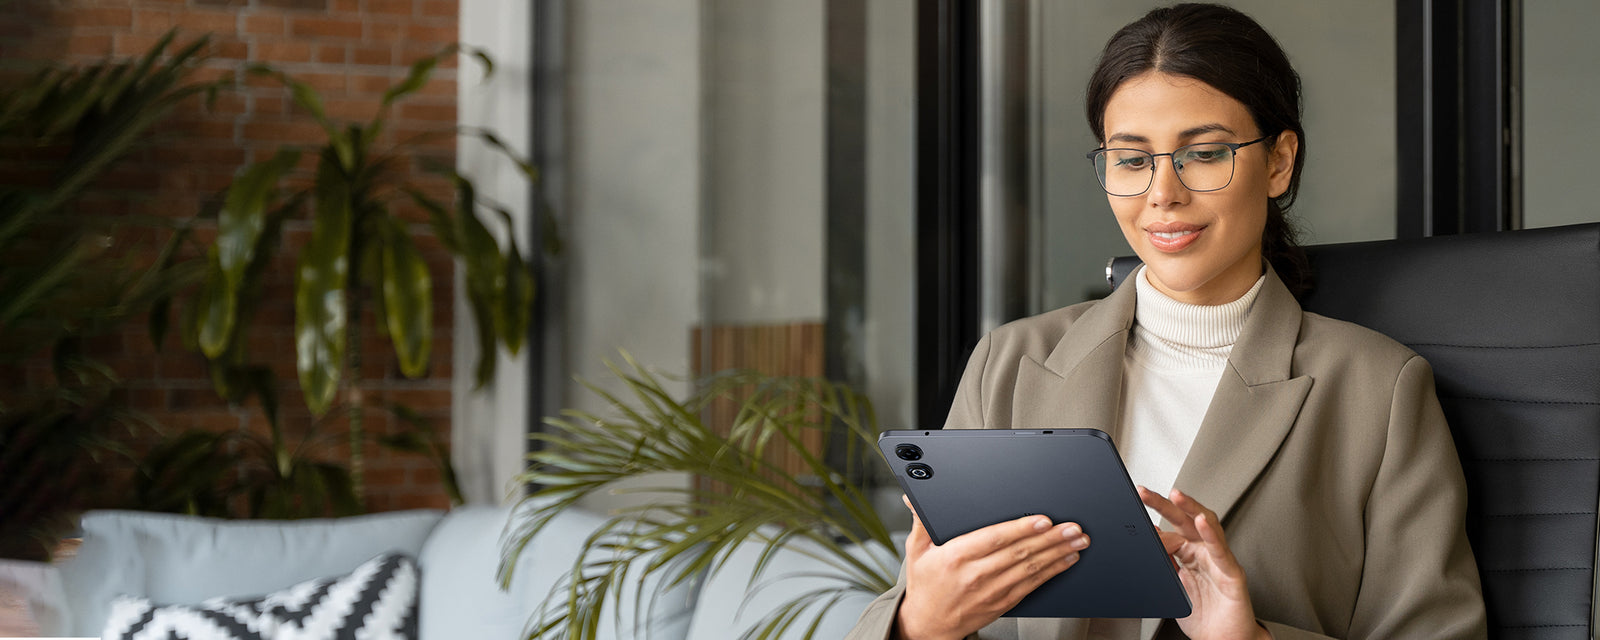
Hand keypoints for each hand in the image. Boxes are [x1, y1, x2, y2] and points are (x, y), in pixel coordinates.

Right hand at [895, 495, 1089, 639]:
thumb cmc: (925, 586)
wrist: (929, 625)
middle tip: (1072, 528)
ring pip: (1030, 569)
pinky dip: (1052, 572)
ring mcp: (992, 590)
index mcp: (956, 557)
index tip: (1042, 520)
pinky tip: (1066, 561)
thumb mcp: (917, 550)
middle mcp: (976, 574)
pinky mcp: (1003, 602)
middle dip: (1050, 539)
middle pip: (1019, 553)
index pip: (995, 539)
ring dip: (1057, 554)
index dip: (1021, 529)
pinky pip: (1032, 585)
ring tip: (1077, 541)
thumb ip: (920, 521)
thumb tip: (912, 498)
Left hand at [1139, 487, 1271, 639]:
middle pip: (1186, 521)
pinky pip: (1221, 550)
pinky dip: (1211, 534)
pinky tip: (1201, 522)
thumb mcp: (1173, 585)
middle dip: (1166, 504)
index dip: (1154, 521)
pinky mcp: (1232, 574)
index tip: (1135, 510)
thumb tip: (1149, 540)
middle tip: (1145, 493)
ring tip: (1176, 495)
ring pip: (1207, 527)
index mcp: (1190, 555)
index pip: (1171, 529)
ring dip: (1191, 509)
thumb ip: (1164, 563)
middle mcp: (1205, 553)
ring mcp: (1219, 561)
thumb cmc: (1203, 617)